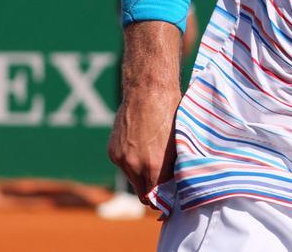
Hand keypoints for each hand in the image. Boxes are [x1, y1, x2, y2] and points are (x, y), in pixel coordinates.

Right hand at [107, 83, 180, 203]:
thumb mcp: (179, 143)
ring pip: (132, 178)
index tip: (170, 199)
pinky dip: (132, 163)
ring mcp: (120, 158)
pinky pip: (124, 165)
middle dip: (152, 193)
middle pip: (142, 193)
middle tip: (164, 187)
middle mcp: (134, 165)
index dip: (163, 201)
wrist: (149, 91)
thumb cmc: (171, 114)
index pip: (155, 198)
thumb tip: (176, 182)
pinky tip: (143, 148)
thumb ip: (174, 166)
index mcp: (154, 166)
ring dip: (142, 176)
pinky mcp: (112, 151)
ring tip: (155, 162)